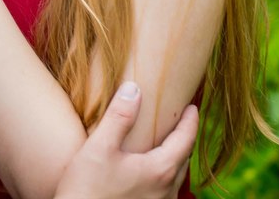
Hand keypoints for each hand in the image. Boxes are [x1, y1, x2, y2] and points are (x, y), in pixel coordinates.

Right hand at [54, 83, 196, 198]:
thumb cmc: (86, 191)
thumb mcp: (99, 149)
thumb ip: (119, 117)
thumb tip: (134, 89)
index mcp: (161, 170)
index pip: (186, 139)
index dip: (191, 120)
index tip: (192, 106)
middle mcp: (166, 191)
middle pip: (184, 158)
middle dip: (184, 137)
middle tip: (179, 119)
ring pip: (174, 177)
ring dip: (173, 157)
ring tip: (163, 141)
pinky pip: (163, 189)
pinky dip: (163, 173)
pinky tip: (146, 169)